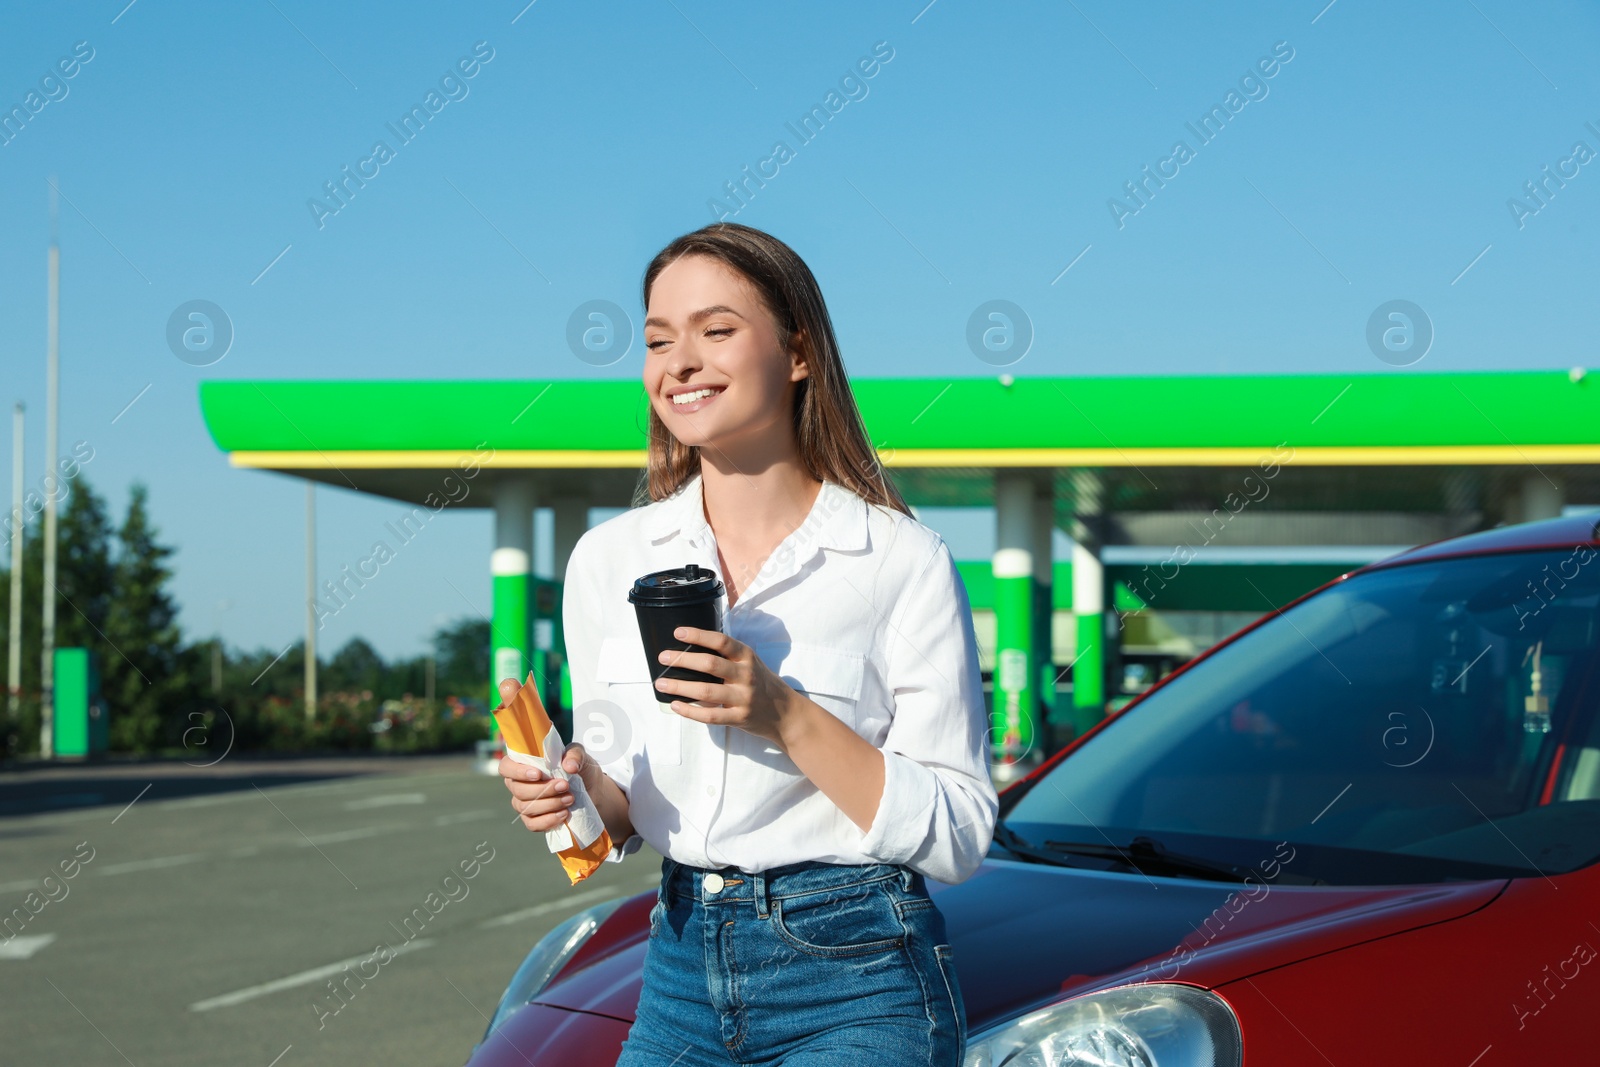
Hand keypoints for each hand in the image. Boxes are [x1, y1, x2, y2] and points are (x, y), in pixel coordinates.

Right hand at [494, 677, 602, 833]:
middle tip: (564, 785)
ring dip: (546, 804)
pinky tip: (562, 815)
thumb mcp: (585, 755)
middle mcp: (522, 778)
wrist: (598, 797)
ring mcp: (527, 799)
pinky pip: (531, 823)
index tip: (536, 771)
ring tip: (569, 798)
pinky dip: (545, 821)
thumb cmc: (583, 768)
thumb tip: (565, 765)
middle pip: (511, 784)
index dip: (516, 766)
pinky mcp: (536, 819)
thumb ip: (575, 753)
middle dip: (538, 787)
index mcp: (529, 758)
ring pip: (522, 804)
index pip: (508, 757)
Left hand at [653, 627, 800, 749]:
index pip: (721, 641)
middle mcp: (746, 675)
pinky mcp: (739, 718)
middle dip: (683, 660)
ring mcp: (743, 698)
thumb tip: (691, 649)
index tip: (677, 632)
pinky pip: (710, 715)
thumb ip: (729, 656)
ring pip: (706, 691)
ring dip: (680, 687)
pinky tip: (676, 706)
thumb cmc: (762, 684)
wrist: (785, 713)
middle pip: (710, 664)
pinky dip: (690, 711)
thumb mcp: (751, 663)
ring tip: (661, 684)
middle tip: (663, 657)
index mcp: (747, 657)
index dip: (699, 635)